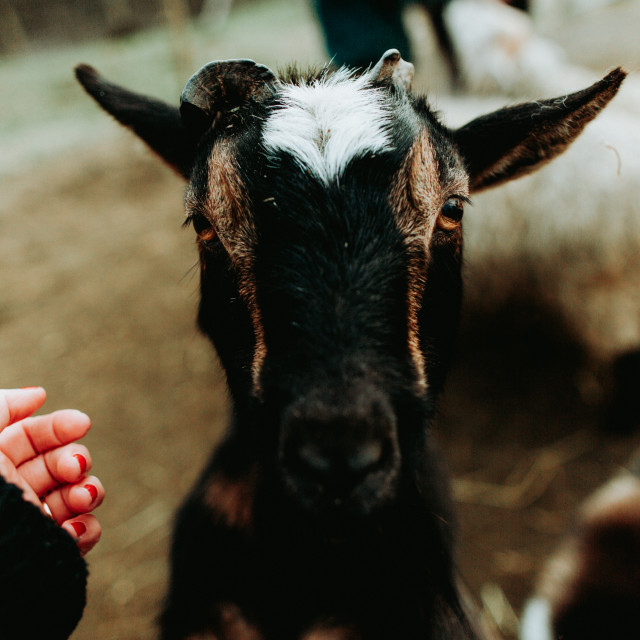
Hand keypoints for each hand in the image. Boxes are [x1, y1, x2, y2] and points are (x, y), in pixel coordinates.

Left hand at [0, 387, 103, 554]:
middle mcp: (15, 488)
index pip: (35, 436)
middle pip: (62, 463)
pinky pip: (81, 535)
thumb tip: (39, 394)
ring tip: (81, 497)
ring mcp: (32, 519)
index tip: (81, 423)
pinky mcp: (46, 549)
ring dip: (89, 491)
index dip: (61, 426)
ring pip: (78, 496)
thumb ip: (3, 406)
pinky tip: (73, 528)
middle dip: (77, 459)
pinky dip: (87, 529)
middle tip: (74, 468)